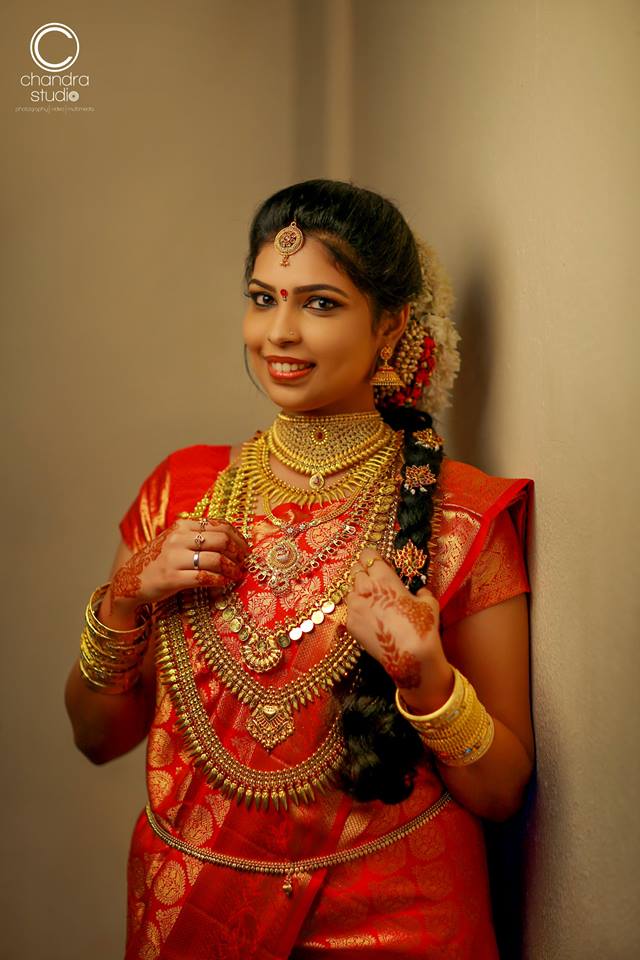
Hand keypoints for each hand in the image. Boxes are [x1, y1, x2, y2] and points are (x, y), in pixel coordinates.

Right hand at [108, 518, 248, 610]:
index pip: (220, 525)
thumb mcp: (176, 541)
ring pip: (215, 559)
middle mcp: (178, 538)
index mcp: (182, 526)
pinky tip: (223, 583)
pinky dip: (219, 580)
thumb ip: (199, 536)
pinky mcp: (172, 578)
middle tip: (243, 563)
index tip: (245, 549)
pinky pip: (204, 577)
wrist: (130, 580)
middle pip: (221, 539)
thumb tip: (232, 539)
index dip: (238, 538)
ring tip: (236, 575)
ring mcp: (174, 558)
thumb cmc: (159, 561)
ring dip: (231, 569)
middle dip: (238, 552)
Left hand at [345, 547, 453, 710]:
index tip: (376, 562)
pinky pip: (350, 611)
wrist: (410, 657)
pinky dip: (357, 611)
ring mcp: (354, 607)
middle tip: (373, 580)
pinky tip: (369, 619)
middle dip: (363, 572)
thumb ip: (421, 592)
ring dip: (358, 591)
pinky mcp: (349, 624)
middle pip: (355, 570)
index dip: (372, 557)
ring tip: (371, 602)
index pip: (368, 555)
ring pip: (349, 590)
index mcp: (383, 578)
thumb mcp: (428, 603)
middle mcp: (364, 588)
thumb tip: (419, 591)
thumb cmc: (422, 626)